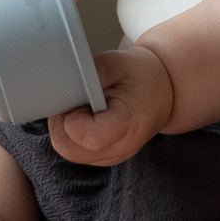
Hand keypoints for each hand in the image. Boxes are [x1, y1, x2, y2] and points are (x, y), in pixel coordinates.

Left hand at [48, 44, 174, 166]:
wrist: (160, 92)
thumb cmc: (139, 76)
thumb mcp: (116, 62)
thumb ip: (87, 74)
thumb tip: (59, 84)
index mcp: (131, 122)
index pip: (91, 137)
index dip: (73, 120)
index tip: (77, 101)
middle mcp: (122, 147)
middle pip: (71, 149)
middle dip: (61, 124)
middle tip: (72, 101)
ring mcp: (112, 156)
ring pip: (68, 152)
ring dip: (63, 129)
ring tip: (78, 107)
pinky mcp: (103, 158)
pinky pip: (74, 152)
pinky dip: (69, 135)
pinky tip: (81, 117)